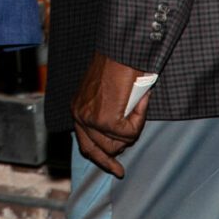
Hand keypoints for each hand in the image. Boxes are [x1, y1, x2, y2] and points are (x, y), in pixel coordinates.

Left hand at [70, 52, 151, 177]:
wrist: (122, 49)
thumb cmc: (117, 65)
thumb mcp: (104, 92)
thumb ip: (106, 113)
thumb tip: (119, 138)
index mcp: (78, 110)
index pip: (86, 146)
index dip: (103, 159)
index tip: (117, 169)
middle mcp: (80, 116)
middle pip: (101, 150)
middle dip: (121, 147)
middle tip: (133, 130)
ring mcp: (91, 119)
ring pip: (119, 143)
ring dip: (133, 128)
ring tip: (137, 104)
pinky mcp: (106, 119)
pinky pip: (129, 133)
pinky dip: (139, 119)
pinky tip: (140, 100)